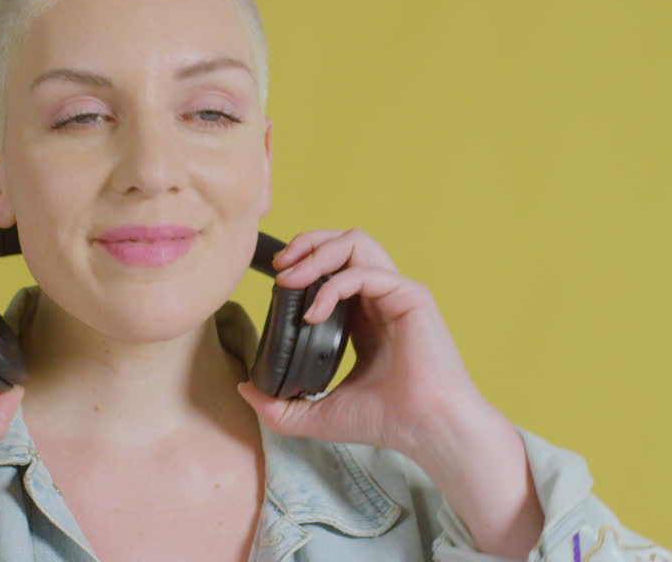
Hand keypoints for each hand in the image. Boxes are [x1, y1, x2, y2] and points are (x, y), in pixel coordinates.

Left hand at [236, 228, 496, 457]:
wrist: (426, 430)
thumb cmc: (385, 421)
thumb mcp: (318, 414)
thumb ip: (280, 405)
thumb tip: (245, 388)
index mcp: (364, 315)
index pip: (334, 266)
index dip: (304, 262)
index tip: (276, 280)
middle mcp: (381, 297)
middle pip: (344, 242)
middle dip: (307, 243)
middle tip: (279, 267)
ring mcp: (397, 293)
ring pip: (357, 243)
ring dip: (318, 253)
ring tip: (290, 278)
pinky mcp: (411, 296)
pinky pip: (366, 272)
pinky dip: (333, 285)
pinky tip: (313, 313)